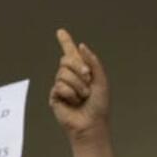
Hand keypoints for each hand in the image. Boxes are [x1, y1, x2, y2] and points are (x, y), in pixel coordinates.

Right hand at [49, 28, 110, 144]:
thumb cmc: (99, 106)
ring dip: (77, 85)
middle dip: (78, 68)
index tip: (61, 32)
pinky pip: (59, 86)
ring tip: (83, 96)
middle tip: (88, 80)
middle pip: (66, 60)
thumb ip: (93, 62)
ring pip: (62, 73)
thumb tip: (81, 46)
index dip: (66, 42)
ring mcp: (61, 86)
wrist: (91, 124)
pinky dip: (70, 93)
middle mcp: (70, 76)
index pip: (71, 53)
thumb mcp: (101, 81)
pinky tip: (73, 102)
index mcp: (82, 71)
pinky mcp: (55, 96)